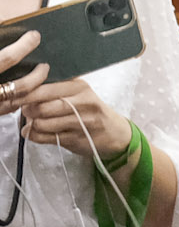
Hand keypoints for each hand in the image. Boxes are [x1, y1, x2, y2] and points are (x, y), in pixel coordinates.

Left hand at [5, 34, 133, 161]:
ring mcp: (80, 123)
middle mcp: (82, 103)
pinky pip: (45, 138)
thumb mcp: (78, 93)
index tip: (14, 96)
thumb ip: (55, 89)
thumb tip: (23, 90)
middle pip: (41, 107)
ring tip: (32, 122)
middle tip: (25, 111)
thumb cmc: (91, 110)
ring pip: (41, 123)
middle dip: (27, 110)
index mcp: (79, 87)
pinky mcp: (76, 139)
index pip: (44, 88)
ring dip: (31, 124)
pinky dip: (34, 136)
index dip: (25, 93)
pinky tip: (34, 133)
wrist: (115, 133)